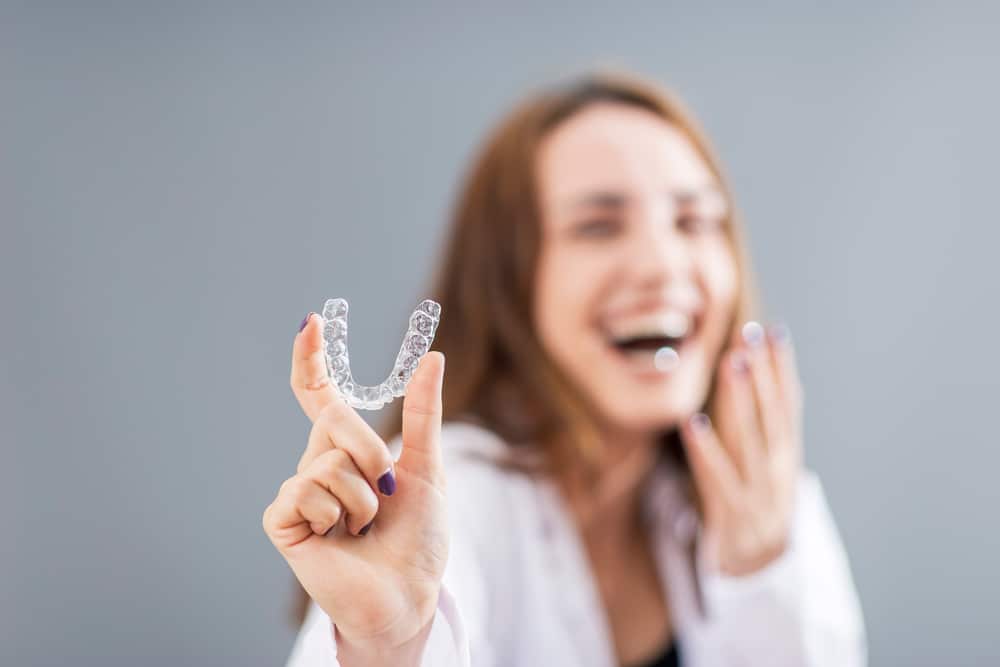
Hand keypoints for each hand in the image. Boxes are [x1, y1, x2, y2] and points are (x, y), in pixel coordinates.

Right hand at [263, 313, 447, 657]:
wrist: (408, 594)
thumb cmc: (418, 538)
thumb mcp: (428, 468)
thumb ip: (424, 414)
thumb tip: (433, 358)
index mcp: (347, 449)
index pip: (320, 395)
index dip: (311, 359)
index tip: (311, 321)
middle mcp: (318, 463)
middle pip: (333, 419)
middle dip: (372, 451)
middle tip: (388, 487)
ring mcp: (299, 491)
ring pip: (327, 460)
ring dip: (363, 497)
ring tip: (365, 527)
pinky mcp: (283, 519)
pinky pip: (306, 490)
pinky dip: (336, 515)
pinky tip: (338, 539)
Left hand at [680, 321, 802, 575]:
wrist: (759, 575)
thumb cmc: (752, 506)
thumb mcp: (762, 467)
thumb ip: (757, 427)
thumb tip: (752, 375)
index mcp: (786, 456)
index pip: (789, 405)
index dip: (783, 368)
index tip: (775, 330)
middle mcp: (778, 471)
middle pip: (772, 415)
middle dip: (763, 372)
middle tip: (751, 333)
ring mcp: (758, 494)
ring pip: (750, 439)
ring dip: (741, 398)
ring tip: (732, 362)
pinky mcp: (733, 516)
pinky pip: (717, 478)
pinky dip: (706, 449)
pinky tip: (692, 420)